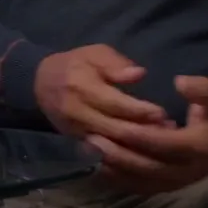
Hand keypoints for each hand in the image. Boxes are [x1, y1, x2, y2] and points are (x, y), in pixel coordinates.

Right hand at [33, 44, 171, 141]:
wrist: (39, 83)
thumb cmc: (74, 64)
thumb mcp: (94, 53)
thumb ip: (116, 63)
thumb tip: (139, 74)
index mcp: (83, 86)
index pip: (116, 103)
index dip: (140, 110)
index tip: (162, 112)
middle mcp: (78, 112)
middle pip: (115, 128)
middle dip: (143, 132)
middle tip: (168, 131)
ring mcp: (76, 130)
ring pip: (110, 145)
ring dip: (136, 147)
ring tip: (161, 143)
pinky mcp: (76, 142)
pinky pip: (103, 153)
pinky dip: (123, 154)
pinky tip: (142, 152)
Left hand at [83, 75, 207, 195]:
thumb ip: (205, 90)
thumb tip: (180, 83)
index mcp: (200, 147)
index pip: (165, 144)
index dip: (141, 135)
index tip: (118, 123)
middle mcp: (187, 171)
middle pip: (148, 165)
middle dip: (119, 152)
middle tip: (92, 137)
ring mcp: (176, 183)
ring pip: (140, 179)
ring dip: (114, 166)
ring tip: (89, 147)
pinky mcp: (166, 187)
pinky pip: (139, 186)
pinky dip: (118, 177)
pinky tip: (98, 163)